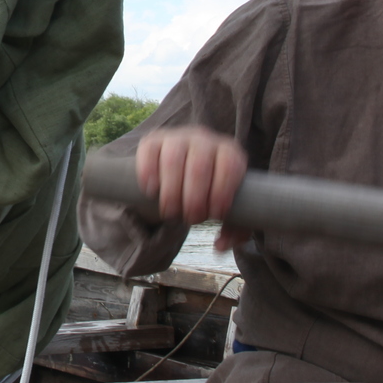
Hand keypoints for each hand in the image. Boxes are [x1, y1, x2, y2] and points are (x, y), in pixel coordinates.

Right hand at [135, 125, 250, 249]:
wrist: (184, 169)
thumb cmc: (210, 192)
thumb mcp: (227, 207)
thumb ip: (234, 231)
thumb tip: (220, 245)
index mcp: (228, 152)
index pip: (229, 167)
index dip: (222, 193)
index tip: (214, 215)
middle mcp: (204, 140)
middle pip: (199, 166)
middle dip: (194, 199)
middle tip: (191, 219)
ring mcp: (177, 138)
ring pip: (173, 159)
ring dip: (171, 191)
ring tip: (171, 213)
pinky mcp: (153, 141)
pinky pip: (149, 152)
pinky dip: (149, 173)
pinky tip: (151, 192)